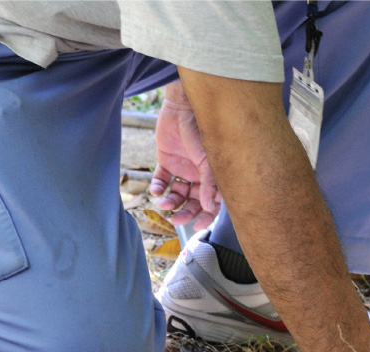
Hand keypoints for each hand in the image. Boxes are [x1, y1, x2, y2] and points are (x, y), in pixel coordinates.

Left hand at [149, 82, 220, 229]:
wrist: (182, 107)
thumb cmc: (202, 131)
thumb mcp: (208, 160)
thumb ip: (209, 184)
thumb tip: (209, 207)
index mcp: (213, 176)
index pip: (211, 203)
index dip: (206, 216)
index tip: (198, 226)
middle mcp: (198, 175)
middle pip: (193, 202)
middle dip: (185, 212)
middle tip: (175, 219)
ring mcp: (182, 169)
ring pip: (177, 194)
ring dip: (170, 201)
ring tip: (164, 202)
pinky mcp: (166, 161)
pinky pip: (162, 180)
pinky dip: (158, 187)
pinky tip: (157, 190)